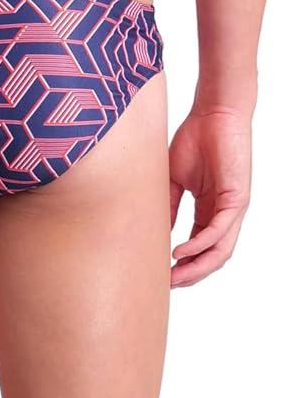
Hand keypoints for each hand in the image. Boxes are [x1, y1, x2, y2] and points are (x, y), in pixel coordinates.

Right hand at [169, 105, 251, 286]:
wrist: (214, 112)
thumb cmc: (195, 138)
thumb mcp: (174, 178)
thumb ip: (169, 205)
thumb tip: (160, 233)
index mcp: (210, 210)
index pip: (198, 247)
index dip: (182, 264)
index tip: (160, 274)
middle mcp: (224, 214)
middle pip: (211, 257)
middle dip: (189, 274)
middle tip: (166, 285)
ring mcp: (233, 209)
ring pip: (219, 251)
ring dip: (196, 267)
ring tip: (174, 277)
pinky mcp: (237, 199)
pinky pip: (219, 231)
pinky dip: (200, 245)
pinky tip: (181, 252)